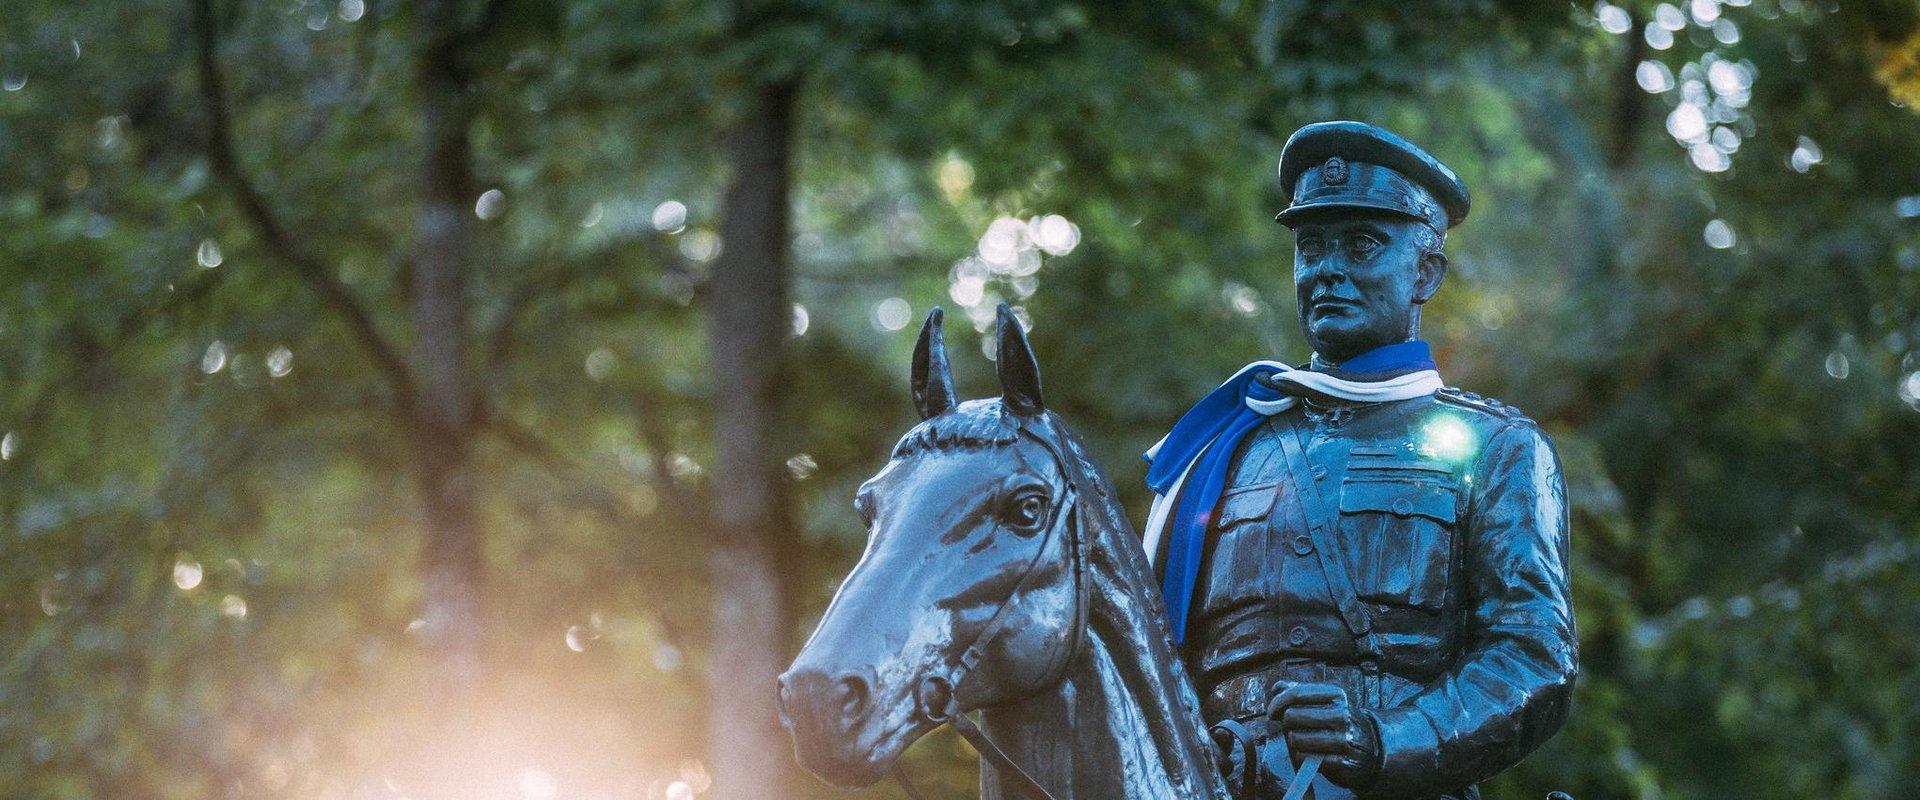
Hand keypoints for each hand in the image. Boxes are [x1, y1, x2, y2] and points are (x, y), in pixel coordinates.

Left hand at [1266, 682, 1380, 789]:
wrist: (1372, 749)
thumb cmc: (1341, 724)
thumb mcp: (1328, 702)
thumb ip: (1302, 693)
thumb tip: (1277, 687)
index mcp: (1337, 695)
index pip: (1296, 694)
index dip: (1277, 703)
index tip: (1272, 712)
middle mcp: (1342, 715)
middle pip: (1292, 716)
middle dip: (1286, 724)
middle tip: (1292, 729)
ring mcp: (1344, 739)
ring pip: (1296, 738)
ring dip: (1293, 743)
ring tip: (1303, 743)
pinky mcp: (1342, 762)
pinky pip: (1305, 758)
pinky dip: (1302, 758)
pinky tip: (1310, 756)